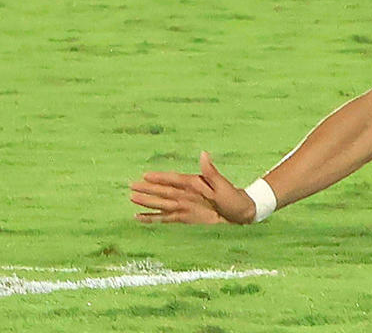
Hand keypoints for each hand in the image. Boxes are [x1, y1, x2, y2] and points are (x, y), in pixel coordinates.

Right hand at [130, 152, 255, 224]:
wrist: (240, 212)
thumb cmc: (233, 197)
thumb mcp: (222, 184)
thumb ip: (210, 171)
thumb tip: (203, 154)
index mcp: (195, 183)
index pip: (174, 179)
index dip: (160, 177)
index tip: (145, 175)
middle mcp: (186, 193)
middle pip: (164, 191)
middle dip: (148, 188)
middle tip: (131, 185)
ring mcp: (184, 205)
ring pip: (162, 203)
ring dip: (147, 201)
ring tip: (132, 198)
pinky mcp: (184, 217)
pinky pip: (165, 217)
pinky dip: (152, 218)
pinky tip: (140, 217)